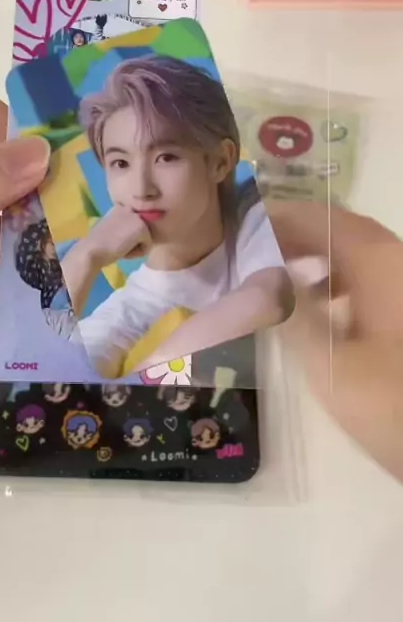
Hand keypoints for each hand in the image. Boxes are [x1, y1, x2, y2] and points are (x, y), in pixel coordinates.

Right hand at [85, 205, 150, 269]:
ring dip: (135, 248)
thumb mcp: (111, 229)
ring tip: (120, 249)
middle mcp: (130, 208)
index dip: (128, 236)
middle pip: (141, 231)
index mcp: (120, 207)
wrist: (92, 250)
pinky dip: (137, 253)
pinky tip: (124, 252)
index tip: (116, 241)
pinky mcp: (142, 228)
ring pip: (146, 238)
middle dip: (133, 242)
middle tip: (118, 246)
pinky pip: (148, 246)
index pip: (134, 224)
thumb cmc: (97, 245)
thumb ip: (123, 227)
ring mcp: (137, 217)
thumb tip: (133, 235)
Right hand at [271, 201, 402, 482]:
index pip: (319, 218)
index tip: (236, 228)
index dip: (276, 218)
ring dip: (314, 260)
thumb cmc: (393, 403)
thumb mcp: (330, 362)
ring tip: (272, 277)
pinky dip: (338, 281)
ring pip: (355, 256)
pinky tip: (317, 309)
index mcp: (378, 260)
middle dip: (292, 239)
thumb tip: (259, 276)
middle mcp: (397, 261)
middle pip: (338, 233)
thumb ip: (290, 311)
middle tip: (246, 253)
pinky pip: (370, 279)